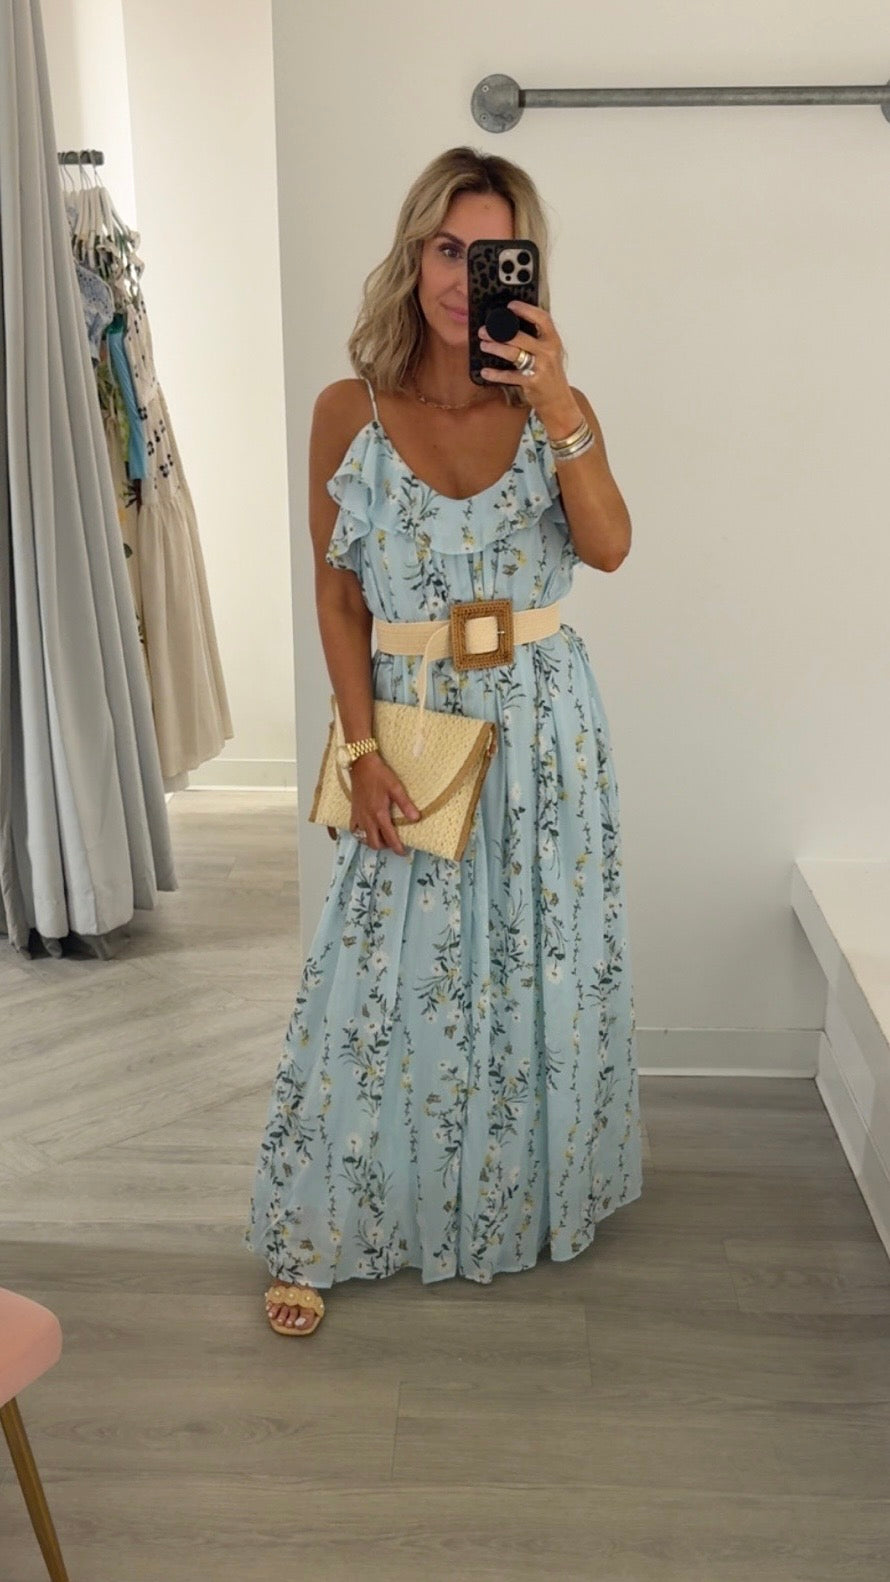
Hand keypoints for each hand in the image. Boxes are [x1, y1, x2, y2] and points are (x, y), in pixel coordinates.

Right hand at [349, 753, 419, 855]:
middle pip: (374, 843)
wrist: (361, 765)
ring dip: (373, 841)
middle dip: (385, 847)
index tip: (403, 852)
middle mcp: (368, 819)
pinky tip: (367, 830)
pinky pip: (354, 829)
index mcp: (379, 814)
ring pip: (363, 838)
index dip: (397, 848)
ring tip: (382, 837)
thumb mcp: (396, 787)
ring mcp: (358, 816)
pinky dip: (360, 834)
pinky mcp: (353, 812)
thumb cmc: (379, 774)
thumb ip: (405, 804)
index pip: (389, 838)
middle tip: (394, 843)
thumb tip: (416, 818)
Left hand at [478, 300, 574, 419]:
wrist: (559, 402)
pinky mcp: (532, 382)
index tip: (511, 305)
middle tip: (484, 330)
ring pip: (513, 353)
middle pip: (520, 336)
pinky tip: (485, 372)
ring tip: (484, 345)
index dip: (526, 309)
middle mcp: (548, 351)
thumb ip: (537, 339)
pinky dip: (495, 374)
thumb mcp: (550, 353)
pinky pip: (510, 376)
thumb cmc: (550, 375)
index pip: (542, 318)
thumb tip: (512, 326)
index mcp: (553, 340)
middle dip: (499, 332)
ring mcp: (541, 367)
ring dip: (495, 348)